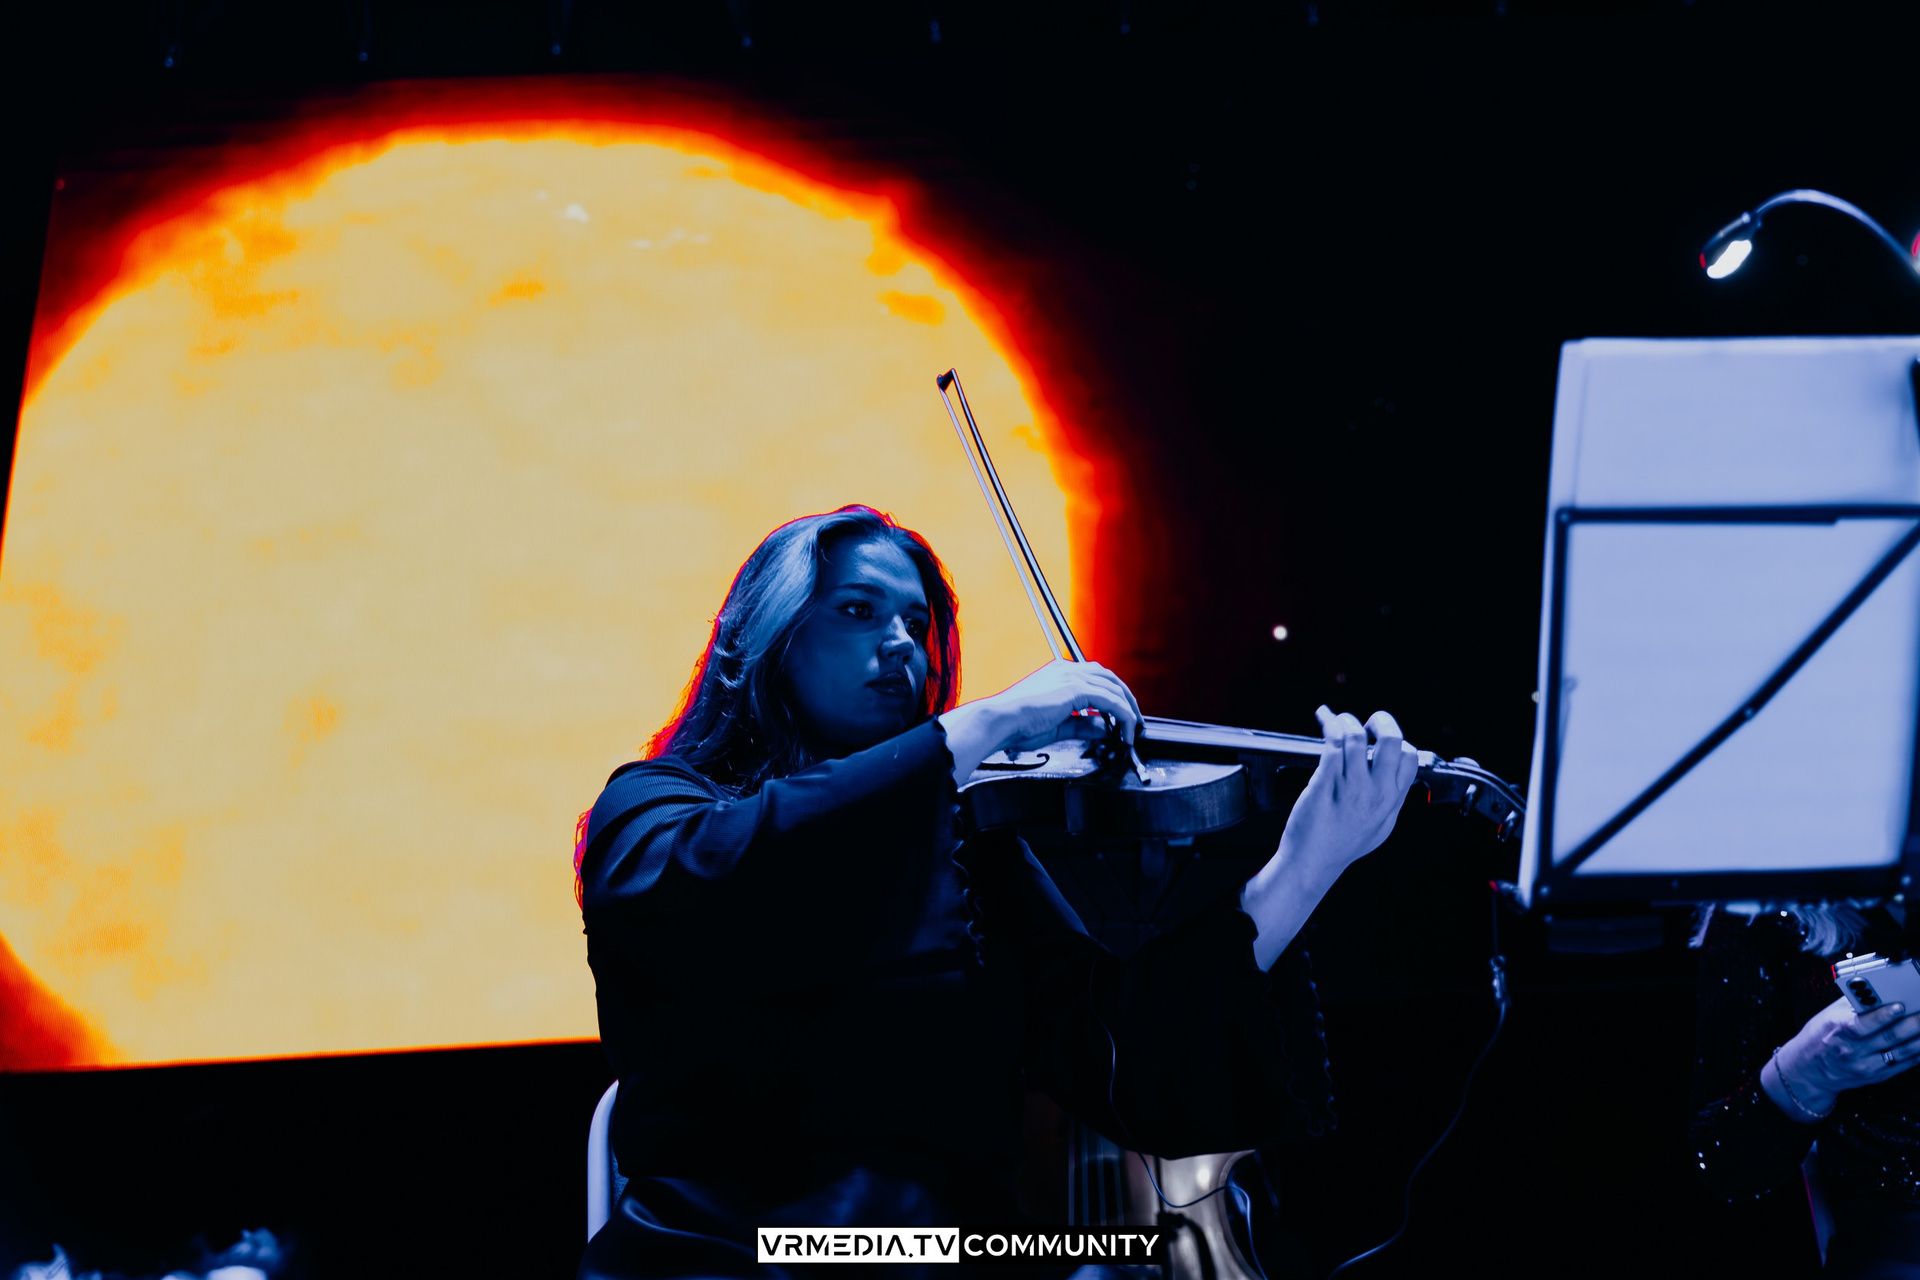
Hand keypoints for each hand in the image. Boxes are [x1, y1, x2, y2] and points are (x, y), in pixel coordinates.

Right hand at [937, 659, 1140, 783]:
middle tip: (1134, 721)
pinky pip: (1110, 700)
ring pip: (1113, 687)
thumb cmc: (1017, 725)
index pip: (1094, 679)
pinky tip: (1124, 730)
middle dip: (1126, 699)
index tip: (1119, 716)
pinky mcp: (1076, 689)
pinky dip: (1123, 715)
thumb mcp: (1058, 726)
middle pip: (1108, 678)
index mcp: (1058, 675)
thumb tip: (1102, 729)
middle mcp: (1066, 670)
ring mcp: (1072, 676)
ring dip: (1128, 708)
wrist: (1001, 721)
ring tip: (1132, 728)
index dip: (1111, 696)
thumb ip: (1082, 725)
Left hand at [1275, 707, 1419, 877]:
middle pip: (1391, 740)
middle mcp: (1375, 792)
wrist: (1312, 863)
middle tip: (1369, 722)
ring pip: (1356, 737)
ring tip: (1338, 719)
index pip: (1409, 757)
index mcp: (1391, 800)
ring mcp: (1350, 788)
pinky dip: (1328, 725)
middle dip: (1381, 720)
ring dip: (1346, 720)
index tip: (1382, 738)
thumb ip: (1392, 799)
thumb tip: (1399, 777)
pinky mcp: (1324, 783)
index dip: (1398, 740)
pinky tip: (1324, 719)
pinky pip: (1331, 744)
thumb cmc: (1343, 845)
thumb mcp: (1381, 825)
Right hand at [1768, 997, 1919, 1118]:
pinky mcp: (1877, 1076)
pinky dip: (1919, 1052)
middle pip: (1890, 1037)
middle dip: (1913, 1023)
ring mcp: (1867, 1066)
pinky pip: (1905, 1064)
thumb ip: (1855, 1003)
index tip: (1900, 1005)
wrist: (1808, 1070)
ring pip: (1902, 1052)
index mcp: (1838, 1030)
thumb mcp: (1830, 1016)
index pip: (1863, 1023)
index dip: (1883, 1015)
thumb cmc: (1820, 1036)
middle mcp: (1853, 1050)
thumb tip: (1881, 989)